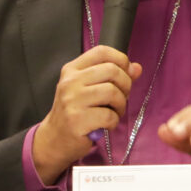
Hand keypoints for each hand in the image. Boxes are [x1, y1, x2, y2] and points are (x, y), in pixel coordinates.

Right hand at [33, 46, 143, 180]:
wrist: (54, 139)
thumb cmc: (74, 112)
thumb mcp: (89, 89)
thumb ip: (112, 77)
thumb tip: (136, 68)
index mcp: (72, 70)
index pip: (102, 52)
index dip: (121, 60)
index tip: (126, 73)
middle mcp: (70, 82)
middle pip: (112, 71)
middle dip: (125, 85)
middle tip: (121, 98)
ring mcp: (72, 100)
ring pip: (112, 92)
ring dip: (121, 105)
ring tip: (115, 112)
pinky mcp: (77, 120)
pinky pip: (109, 116)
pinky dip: (114, 122)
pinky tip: (106, 124)